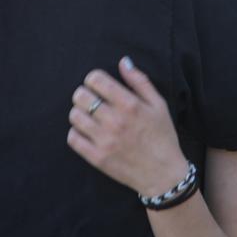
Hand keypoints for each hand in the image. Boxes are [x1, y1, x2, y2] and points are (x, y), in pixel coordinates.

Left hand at [67, 57, 188, 197]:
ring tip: (89, 116)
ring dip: (79, 112)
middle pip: (80, 96)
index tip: (97, 85)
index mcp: (130, 105)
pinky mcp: (97, 158)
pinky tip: (86, 132)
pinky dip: (76, 132)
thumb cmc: (162, 137)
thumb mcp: (159, 105)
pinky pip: (73, 138)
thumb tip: (123, 61)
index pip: (96, 80)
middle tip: (90, 99)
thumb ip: (140, 81)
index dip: (93, 79)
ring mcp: (105, 140)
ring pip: (74, 116)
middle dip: (83, 94)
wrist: (163, 174)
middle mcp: (115, 121)